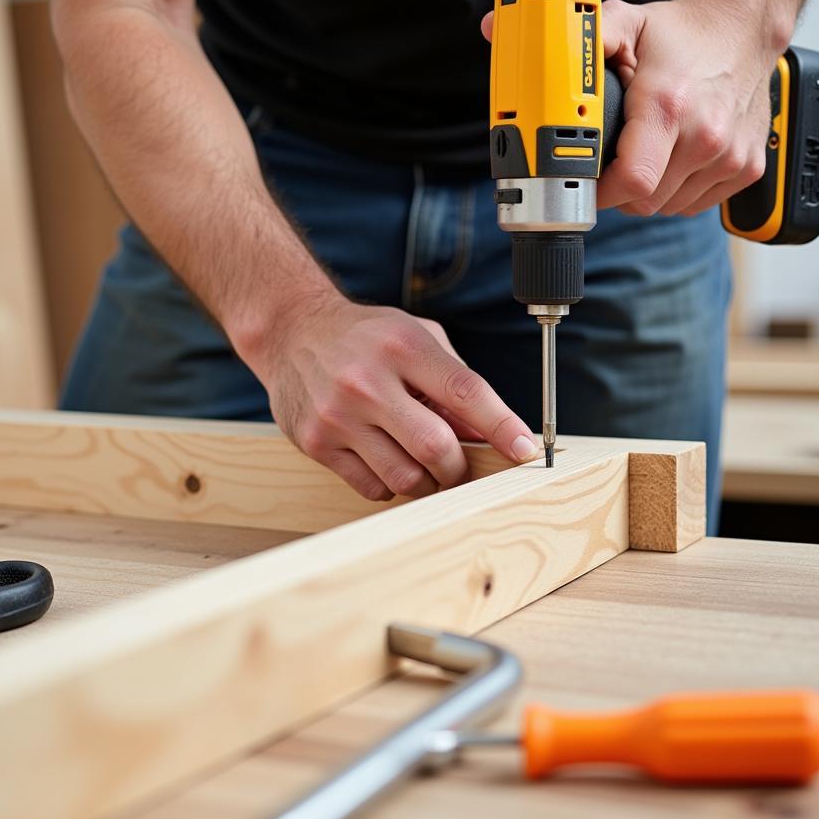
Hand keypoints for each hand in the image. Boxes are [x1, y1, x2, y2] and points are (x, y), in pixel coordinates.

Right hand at [246, 297, 539, 500]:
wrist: (291, 331)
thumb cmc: (364, 336)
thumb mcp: (416, 337)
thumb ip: (455, 381)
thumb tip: (491, 434)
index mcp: (403, 347)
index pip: (466, 393)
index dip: (502, 427)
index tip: (527, 450)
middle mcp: (367, 381)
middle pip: (436, 448)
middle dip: (459, 467)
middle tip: (460, 465)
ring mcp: (338, 415)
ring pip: (404, 478)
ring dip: (427, 482)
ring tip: (423, 466)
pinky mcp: (316, 442)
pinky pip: (371, 487)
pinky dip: (391, 484)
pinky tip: (386, 459)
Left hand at [596, 0, 779, 215]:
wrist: (743, 27)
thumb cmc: (682, 33)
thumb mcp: (627, 23)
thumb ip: (590, 41)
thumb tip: (557, 57)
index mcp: (669, 107)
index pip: (631, 181)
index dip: (601, 191)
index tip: (587, 181)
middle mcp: (706, 136)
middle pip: (645, 203)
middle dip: (620, 191)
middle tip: (614, 162)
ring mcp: (731, 156)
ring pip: (669, 207)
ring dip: (650, 191)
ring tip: (648, 152)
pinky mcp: (749, 168)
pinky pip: (696, 204)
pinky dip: (679, 191)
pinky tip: (675, 158)